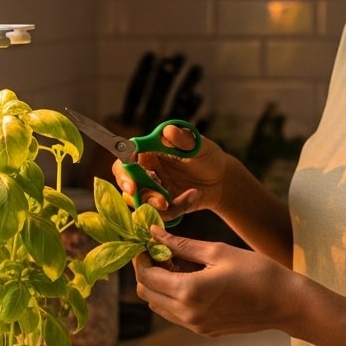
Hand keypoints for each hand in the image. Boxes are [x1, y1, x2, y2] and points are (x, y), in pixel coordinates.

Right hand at [112, 127, 229, 220]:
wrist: (222, 180)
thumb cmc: (208, 156)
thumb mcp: (198, 145)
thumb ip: (183, 139)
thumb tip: (168, 131)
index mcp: (148, 151)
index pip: (125, 159)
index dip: (124, 172)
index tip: (132, 185)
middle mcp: (146, 170)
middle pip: (126, 184)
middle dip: (138, 195)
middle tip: (160, 200)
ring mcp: (153, 189)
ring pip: (141, 202)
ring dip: (158, 204)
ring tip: (182, 197)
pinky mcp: (162, 205)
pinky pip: (160, 214)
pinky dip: (176, 208)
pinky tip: (192, 196)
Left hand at [132, 227, 296, 336]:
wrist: (285, 302)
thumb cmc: (256, 271)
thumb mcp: (217, 251)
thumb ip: (181, 245)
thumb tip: (155, 234)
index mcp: (189, 291)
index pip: (147, 276)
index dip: (142, 257)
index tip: (148, 242)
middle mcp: (187, 314)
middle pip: (147, 293)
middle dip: (148, 271)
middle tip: (162, 251)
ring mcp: (196, 326)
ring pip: (159, 306)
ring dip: (159, 285)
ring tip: (178, 264)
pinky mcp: (204, 330)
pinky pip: (175, 314)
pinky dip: (173, 296)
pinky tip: (190, 278)